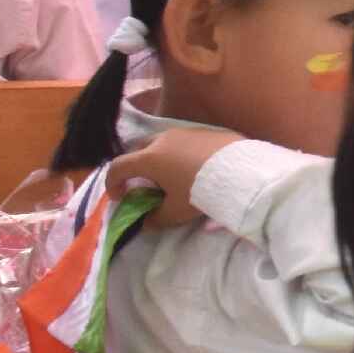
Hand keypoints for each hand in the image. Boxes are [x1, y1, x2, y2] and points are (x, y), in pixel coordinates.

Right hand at [105, 125, 240, 228]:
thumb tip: (146, 222)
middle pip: (138, 150)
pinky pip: (183, 140)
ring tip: (169, 176)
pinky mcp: (204, 130)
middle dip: (135, 166)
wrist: (240, 170)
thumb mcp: (175, 212)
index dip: (113, 183)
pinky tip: (192, 166)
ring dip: (158, 157)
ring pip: (161, 142)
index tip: (120, 197)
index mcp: (149, 158)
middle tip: (144, 184)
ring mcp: (185, 131)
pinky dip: (179, 152)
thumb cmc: (201, 190)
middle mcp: (163, 139)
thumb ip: (155, 218)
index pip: (118, 167)